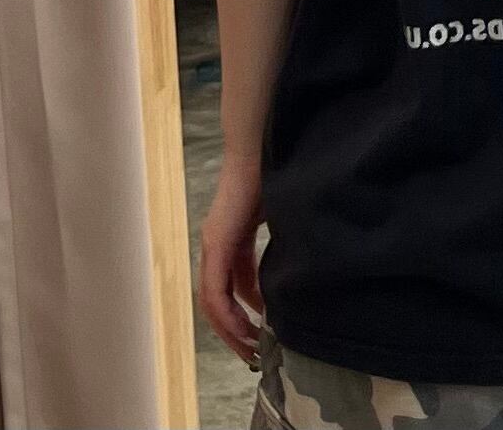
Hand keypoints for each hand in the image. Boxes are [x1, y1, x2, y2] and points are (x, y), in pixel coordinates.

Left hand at [199, 160, 264, 362]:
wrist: (257, 150)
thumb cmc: (270, 176)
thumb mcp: (276, 219)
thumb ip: (276, 243)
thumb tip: (290, 269)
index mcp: (229, 242)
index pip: (231, 289)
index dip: (244, 315)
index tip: (263, 334)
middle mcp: (214, 248)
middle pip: (217, 303)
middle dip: (235, 331)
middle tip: (254, 353)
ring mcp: (213, 246)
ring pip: (213, 302)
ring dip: (230, 329)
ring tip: (251, 347)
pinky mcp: (217, 243)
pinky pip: (216, 290)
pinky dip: (228, 313)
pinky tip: (246, 326)